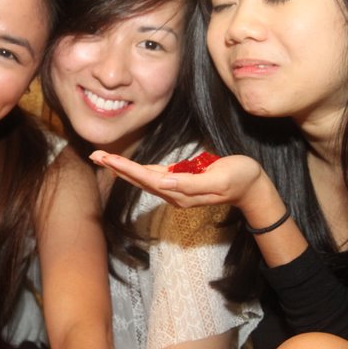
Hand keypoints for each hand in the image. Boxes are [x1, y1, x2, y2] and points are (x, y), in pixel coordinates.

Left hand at [89, 150, 265, 210]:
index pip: (147, 178)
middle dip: (116, 168)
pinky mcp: (181, 183)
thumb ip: (191, 183)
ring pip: (143, 178)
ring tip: (103, 159)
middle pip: (139, 179)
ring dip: (122, 169)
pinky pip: (153, 177)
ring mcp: (177, 189)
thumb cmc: (239, 178)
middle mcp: (175, 193)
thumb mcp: (219, 179)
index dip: (126, 168)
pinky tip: (125, 167)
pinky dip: (136, 170)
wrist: (253, 188)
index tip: (107, 159)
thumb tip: (164, 182)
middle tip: (94, 155)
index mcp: (181, 192)